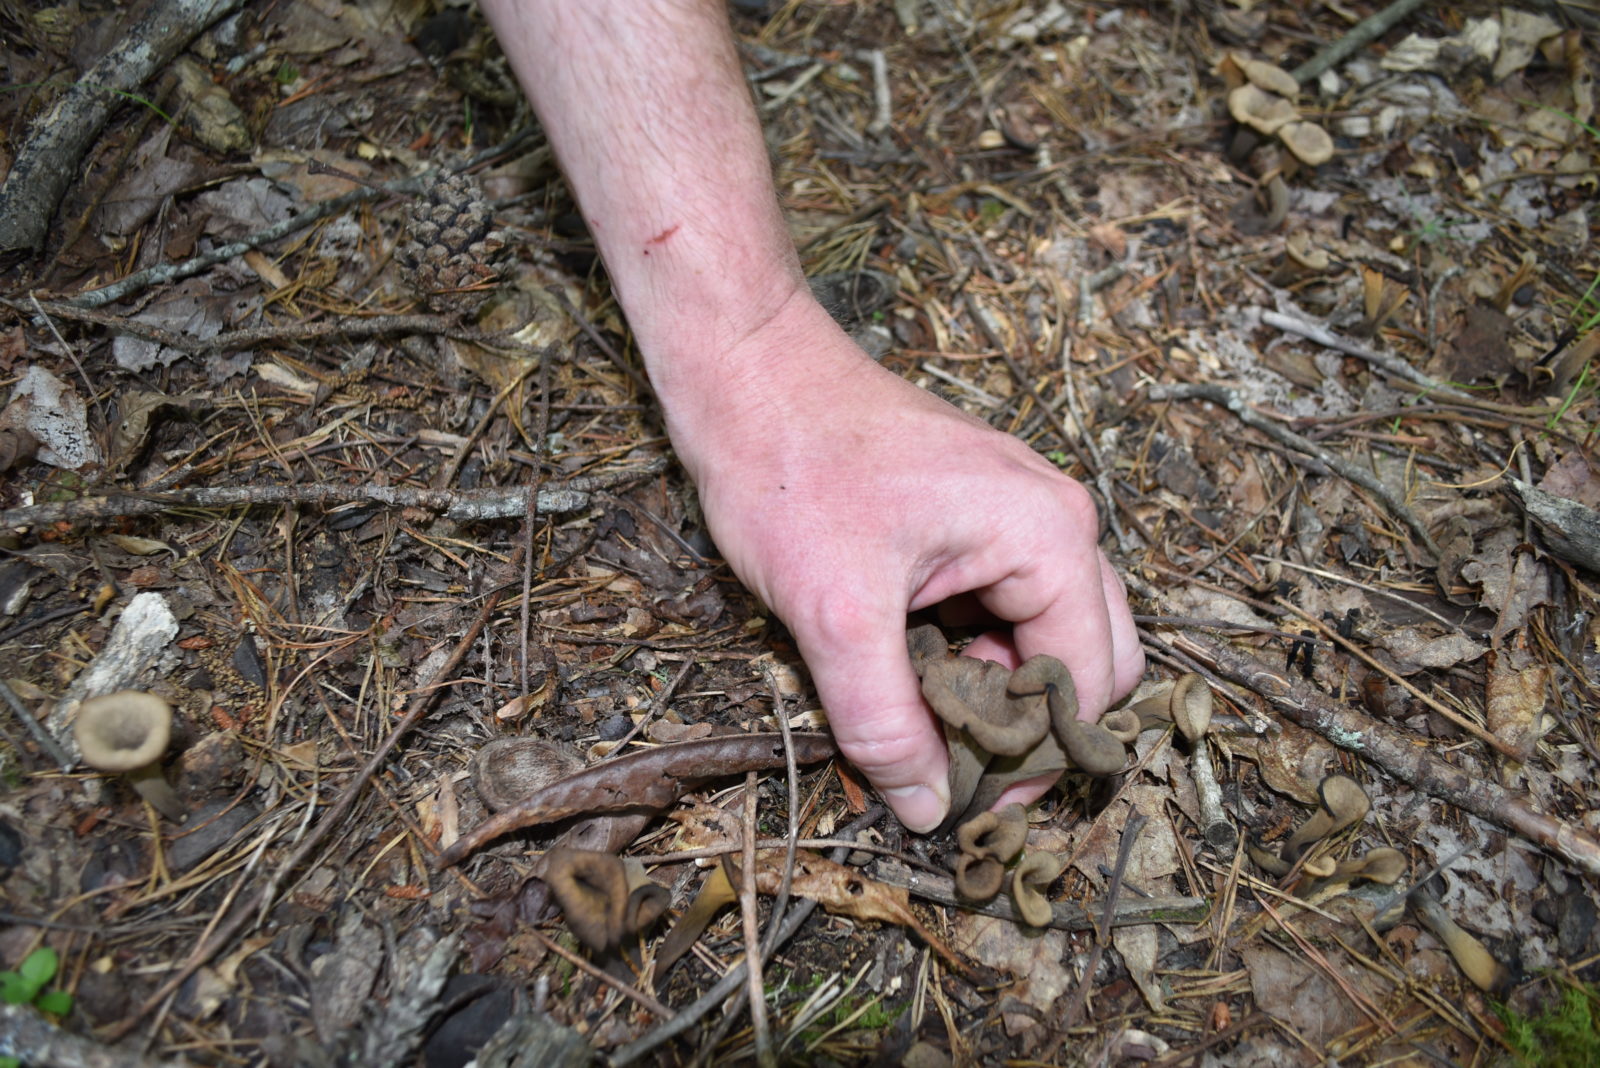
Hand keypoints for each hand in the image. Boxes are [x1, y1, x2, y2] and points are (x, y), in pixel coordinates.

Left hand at [664, 291, 1144, 831]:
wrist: (748, 374)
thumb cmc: (790, 469)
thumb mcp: (835, 611)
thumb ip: (886, 720)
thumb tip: (929, 810)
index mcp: (1048, 536)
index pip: (1086, 685)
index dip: (1032, 757)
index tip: (965, 799)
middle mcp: (1056, 521)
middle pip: (1090, 661)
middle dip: (1028, 723)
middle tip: (948, 759)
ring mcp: (1022, 514)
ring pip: (1049, 636)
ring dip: (997, 687)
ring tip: (917, 707)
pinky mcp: (981, 518)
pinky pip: (1008, 605)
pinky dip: (973, 649)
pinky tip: (907, 659)